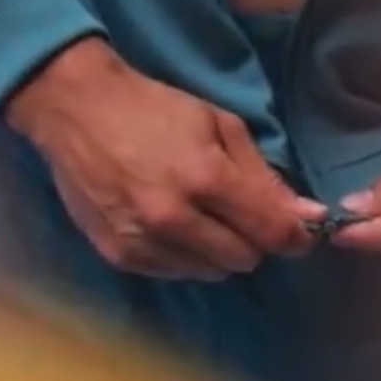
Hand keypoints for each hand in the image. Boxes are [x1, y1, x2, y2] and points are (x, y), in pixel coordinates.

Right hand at [4, 37, 326, 280]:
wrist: (77, 110)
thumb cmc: (153, 107)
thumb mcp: (216, 122)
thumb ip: (260, 173)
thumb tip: (304, 215)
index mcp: (205, 177)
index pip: (271, 233)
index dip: (295, 235)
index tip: (300, 229)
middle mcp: (175, 219)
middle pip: (245, 260)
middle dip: (252, 237)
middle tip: (238, 210)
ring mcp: (144, 243)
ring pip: (212, 272)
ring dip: (217, 249)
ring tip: (198, 212)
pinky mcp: (120, 258)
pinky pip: (175, 273)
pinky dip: (183, 254)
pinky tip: (169, 222)